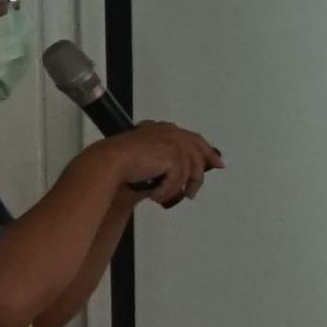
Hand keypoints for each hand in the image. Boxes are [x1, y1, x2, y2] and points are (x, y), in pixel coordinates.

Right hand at [109, 121, 225, 205]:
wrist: (109, 161)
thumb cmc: (117, 161)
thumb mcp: (144, 157)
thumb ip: (163, 161)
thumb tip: (180, 178)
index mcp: (162, 129)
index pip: (191, 139)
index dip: (205, 151)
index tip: (216, 161)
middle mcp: (170, 132)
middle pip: (197, 151)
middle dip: (202, 170)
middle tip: (196, 189)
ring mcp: (173, 143)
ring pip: (189, 171)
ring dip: (175, 188)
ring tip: (163, 198)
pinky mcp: (174, 155)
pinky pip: (178, 180)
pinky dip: (166, 191)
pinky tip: (155, 197)